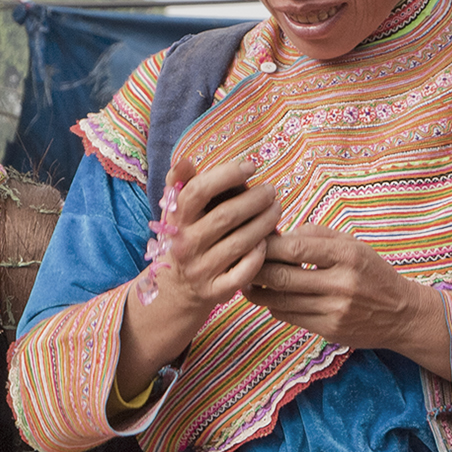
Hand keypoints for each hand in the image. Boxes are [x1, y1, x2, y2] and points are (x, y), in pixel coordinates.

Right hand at [146, 155, 278, 314]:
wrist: (177, 288)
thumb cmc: (185, 238)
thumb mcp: (176, 212)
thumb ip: (181, 184)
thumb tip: (186, 161)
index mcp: (175, 219)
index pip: (198, 191)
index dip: (226, 174)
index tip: (250, 166)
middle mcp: (185, 245)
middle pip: (225, 216)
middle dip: (255, 200)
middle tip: (271, 190)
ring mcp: (200, 269)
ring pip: (239, 243)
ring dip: (264, 223)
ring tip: (276, 209)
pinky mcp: (214, 291)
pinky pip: (243, 273)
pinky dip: (258, 256)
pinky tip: (267, 242)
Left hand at [245, 224, 450, 374]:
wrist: (401, 314)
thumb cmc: (371, 273)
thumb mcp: (352, 245)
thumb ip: (316, 235)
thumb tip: (277, 234)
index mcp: (347, 255)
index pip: (295, 247)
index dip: (267, 245)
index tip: (252, 240)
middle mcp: (342, 283)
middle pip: (282, 276)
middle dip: (255, 268)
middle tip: (239, 261)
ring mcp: (335, 309)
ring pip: (281, 300)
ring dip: (257, 290)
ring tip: (244, 280)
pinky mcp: (330, 330)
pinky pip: (290, 317)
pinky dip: (273, 306)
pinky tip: (267, 297)